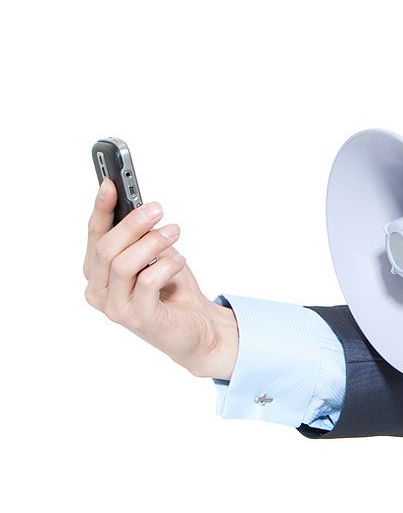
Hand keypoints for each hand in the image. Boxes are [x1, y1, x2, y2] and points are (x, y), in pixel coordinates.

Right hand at [83, 178, 239, 379]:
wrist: (199, 328)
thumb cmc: (173, 289)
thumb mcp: (156, 256)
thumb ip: (141, 238)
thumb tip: (141, 208)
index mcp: (98, 272)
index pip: (94, 235)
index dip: (101, 209)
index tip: (111, 183)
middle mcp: (99, 290)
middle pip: (106, 248)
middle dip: (132, 224)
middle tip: (157, 209)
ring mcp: (115, 307)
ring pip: (124, 263)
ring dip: (152, 242)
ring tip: (173, 232)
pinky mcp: (137, 318)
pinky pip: (148, 281)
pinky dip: (166, 265)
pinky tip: (179, 260)